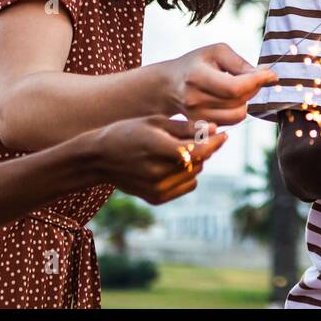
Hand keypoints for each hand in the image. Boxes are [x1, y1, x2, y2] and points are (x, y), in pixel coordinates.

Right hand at [89, 115, 225, 203]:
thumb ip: (186, 127)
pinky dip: (187, 175)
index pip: (198, 151)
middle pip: (199, 162)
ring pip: (195, 173)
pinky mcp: (156, 198)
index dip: (215, 143)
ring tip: (177, 150)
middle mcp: (157, 172)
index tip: (223, 134)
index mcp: (157, 148)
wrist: (98, 159)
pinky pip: (187, 186)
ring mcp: (156, 188)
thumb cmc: (128, 133)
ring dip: (196, 161)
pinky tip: (172, 165)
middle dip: (204, 149)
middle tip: (196, 138)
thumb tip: (214, 129)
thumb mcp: (155, 121)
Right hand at [165, 44, 277, 124]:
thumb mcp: (217, 52)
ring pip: (238, 115)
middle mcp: (194, 100)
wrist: (170, 84)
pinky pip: (232, 122)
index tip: (271, 75)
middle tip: (251, 77)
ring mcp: (196, 116)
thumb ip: (241, 63)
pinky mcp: (201, 126)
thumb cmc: (197, 63)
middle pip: (239, 101)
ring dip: (246, 101)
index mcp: (196, 77)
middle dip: (253, 88)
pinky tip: (230, 99)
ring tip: (238, 88)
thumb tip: (267, 74)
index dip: (257, 82)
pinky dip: (237, 110)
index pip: (235, 88)